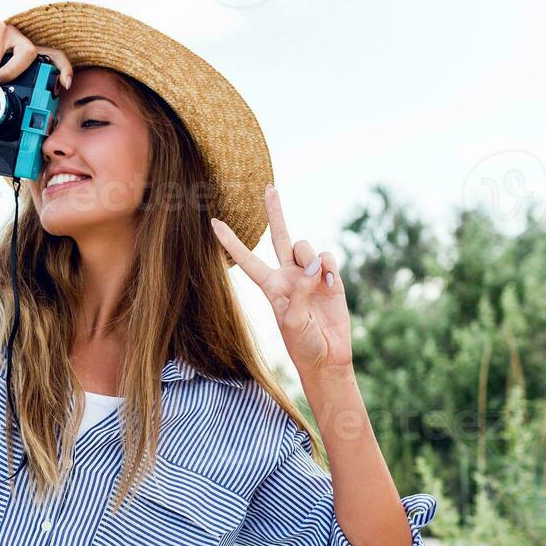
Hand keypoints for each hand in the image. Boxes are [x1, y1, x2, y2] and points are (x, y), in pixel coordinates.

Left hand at [210, 184, 351, 376]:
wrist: (328, 357)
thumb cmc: (304, 345)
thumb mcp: (293, 323)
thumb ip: (300, 292)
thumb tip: (313, 265)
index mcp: (271, 287)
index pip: (247, 260)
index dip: (231, 242)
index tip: (214, 223)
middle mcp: (288, 276)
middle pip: (279, 236)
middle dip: (275, 212)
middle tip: (269, 187)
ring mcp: (310, 275)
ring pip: (305, 246)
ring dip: (310, 257)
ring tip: (318, 280)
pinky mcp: (330, 278)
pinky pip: (327, 257)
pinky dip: (329, 266)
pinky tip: (331, 284)